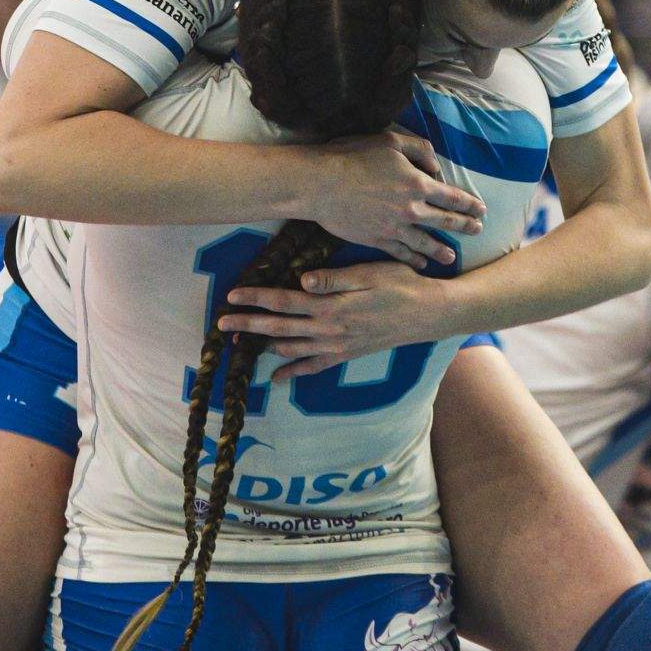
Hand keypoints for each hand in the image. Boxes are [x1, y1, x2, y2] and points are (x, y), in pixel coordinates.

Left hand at [218, 259, 458, 381]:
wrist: (429, 315)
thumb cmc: (402, 286)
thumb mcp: (372, 273)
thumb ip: (335, 278)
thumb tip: (302, 281)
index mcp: (332, 306)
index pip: (284, 301)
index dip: (257, 298)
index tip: (232, 295)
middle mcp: (330, 330)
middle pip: (279, 327)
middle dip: (248, 324)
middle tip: (221, 322)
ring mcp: (337, 346)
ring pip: (291, 348)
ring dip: (263, 344)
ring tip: (240, 342)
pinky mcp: (347, 354)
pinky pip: (314, 367)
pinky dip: (293, 372)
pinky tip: (276, 378)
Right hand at [294, 130, 485, 269]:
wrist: (320, 184)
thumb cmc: (353, 156)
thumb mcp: (391, 141)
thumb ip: (419, 149)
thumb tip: (436, 166)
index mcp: (417, 184)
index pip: (452, 197)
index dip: (469, 204)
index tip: (480, 209)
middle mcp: (411, 209)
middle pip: (445, 221)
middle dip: (464, 226)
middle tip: (477, 231)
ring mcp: (394, 227)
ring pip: (426, 243)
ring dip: (441, 250)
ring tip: (452, 256)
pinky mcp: (376, 239)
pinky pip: (401, 253)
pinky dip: (414, 259)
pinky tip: (422, 264)